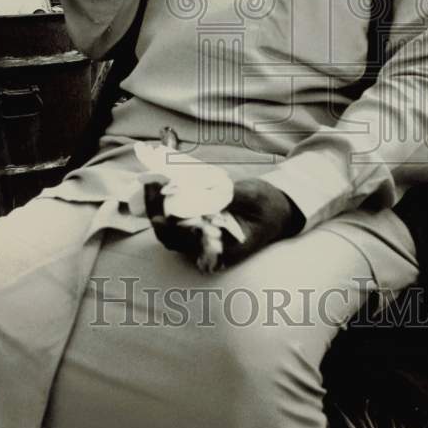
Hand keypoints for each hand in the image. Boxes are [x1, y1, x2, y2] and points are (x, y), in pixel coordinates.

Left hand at [144, 177, 303, 268]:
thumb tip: (206, 192)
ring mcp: (199, 238)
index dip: (170, 225)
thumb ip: (230, 197)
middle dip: (156, 209)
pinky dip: (165, 200)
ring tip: (152, 178)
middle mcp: (206, 249)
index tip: (162, 205)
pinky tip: (161, 180)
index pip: (187, 242)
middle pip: (170, 236)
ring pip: (168, 227)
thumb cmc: (267, 207)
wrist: (277, 212)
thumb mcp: (253, 197)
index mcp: (221, 250)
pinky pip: (175, 216)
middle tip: (150, 182)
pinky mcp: (196, 225)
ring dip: (157, 204)